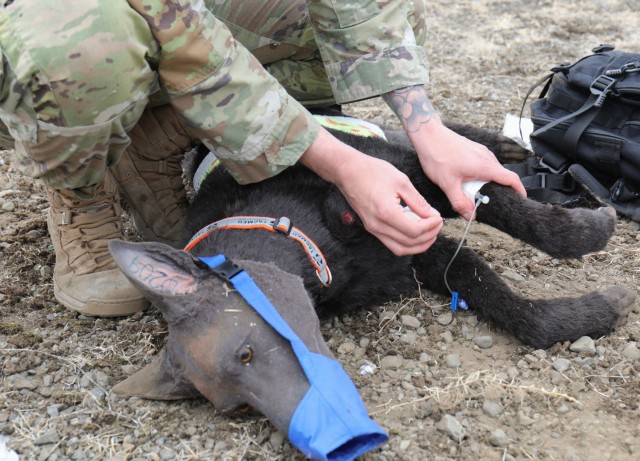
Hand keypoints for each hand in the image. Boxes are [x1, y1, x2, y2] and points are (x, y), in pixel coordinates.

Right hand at [299, 129, 442, 255]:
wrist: (348, 171)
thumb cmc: (372, 171)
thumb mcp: (401, 181)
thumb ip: (418, 201)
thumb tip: (432, 215)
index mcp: (386, 212)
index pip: (415, 230)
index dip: (431, 227)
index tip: (438, 217)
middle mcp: (378, 225)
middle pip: (409, 243)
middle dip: (428, 236)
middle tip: (437, 224)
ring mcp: (373, 229)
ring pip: (400, 249)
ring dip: (418, 245)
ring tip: (430, 233)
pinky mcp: (371, 228)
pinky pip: (392, 244)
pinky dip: (407, 243)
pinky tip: (415, 232)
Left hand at [414, 122, 525, 219]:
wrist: (429, 135)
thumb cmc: (437, 155)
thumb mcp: (448, 184)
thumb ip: (460, 202)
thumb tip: (471, 215)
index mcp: (485, 166)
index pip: (511, 179)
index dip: (519, 191)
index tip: (521, 200)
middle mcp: (487, 157)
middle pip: (501, 177)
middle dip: (498, 190)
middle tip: (488, 202)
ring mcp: (481, 152)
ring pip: (491, 171)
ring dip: (486, 183)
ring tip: (474, 193)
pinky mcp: (474, 150)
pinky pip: (483, 165)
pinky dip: (480, 175)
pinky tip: (467, 180)